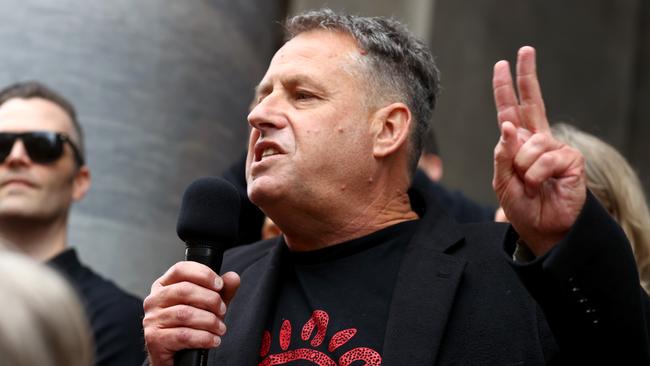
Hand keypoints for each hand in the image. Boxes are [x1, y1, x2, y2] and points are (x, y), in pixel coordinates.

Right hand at [143, 262, 239, 365]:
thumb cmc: (190, 326)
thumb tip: (233, 277)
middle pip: (185, 289)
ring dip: (209, 321)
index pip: (181, 269)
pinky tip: (213, 340)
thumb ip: (222, 291)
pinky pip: (183, 335)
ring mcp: (151, 319)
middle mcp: (154, 300)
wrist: (177, 357)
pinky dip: (204, 338)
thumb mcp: (209, 305)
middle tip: (222, 310)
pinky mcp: (154, 339)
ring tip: (220, 328)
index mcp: (164, 285)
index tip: (220, 285)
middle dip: (211, 300)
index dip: (203, 274)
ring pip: (185, 313)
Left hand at [492, 46, 585, 255]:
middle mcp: (537, 140)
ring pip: (529, 143)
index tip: (503, 65)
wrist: (543, 229)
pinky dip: (536, 175)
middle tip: (525, 50)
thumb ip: (502, 154)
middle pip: (532, 101)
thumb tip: (506, 125)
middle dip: (527, 75)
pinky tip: (542, 185)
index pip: (510, 111)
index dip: (505, 88)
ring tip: (530, 184)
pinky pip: (544, 158)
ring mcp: (555, 147)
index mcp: (518, 143)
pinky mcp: (570, 159)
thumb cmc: (522, 205)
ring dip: (523, 168)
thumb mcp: (502, 180)